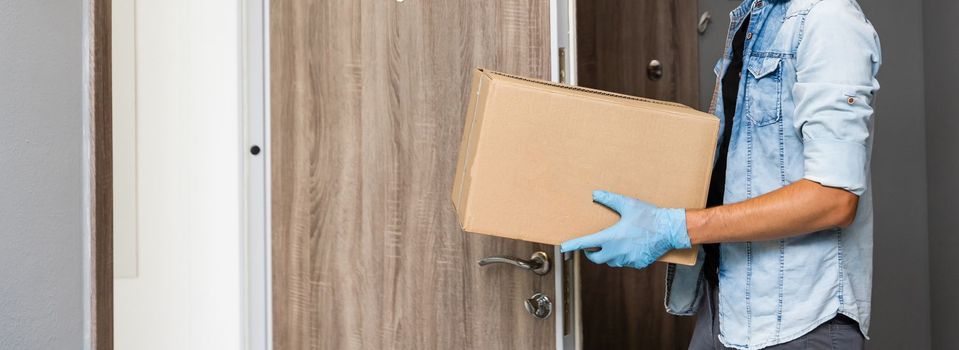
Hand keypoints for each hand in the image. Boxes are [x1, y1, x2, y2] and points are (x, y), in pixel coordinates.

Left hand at [560, 190, 690, 268]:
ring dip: (608, 255)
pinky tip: (629, 246)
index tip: (563, 247)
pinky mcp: (638, 263)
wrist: (670, 229)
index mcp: (611, 237)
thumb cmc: (649, 216)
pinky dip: (623, 256)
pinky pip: (625, 262)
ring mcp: (628, 259)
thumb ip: (609, 199)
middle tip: (592, 247)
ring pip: (611, 261)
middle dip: (592, 254)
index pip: (586, 243)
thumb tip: (595, 193)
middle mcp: (617, 251)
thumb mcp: (628, 204)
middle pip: (596, 259)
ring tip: (613, 243)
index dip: (573, 245)